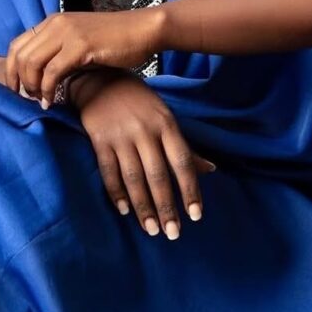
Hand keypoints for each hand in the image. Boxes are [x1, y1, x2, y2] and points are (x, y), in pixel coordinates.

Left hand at [4, 8, 163, 105]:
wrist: (143, 30)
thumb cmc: (115, 42)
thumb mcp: (80, 44)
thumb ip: (59, 54)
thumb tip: (40, 79)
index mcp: (53, 22)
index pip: (16, 45)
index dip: (11, 71)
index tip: (17, 91)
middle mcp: (56, 23)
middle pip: (19, 55)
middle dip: (18, 82)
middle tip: (29, 100)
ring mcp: (67, 32)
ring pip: (31, 63)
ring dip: (32, 87)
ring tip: (41, 101)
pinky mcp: (80, 45)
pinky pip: (52, 71)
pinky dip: (48, 90)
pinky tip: (53, 101)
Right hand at [68, 68, 216, 239]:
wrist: (101, 78)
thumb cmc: (140, 102)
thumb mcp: (165, 117)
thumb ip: (185, 146)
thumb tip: (211, 170)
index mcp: (166, 123)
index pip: (182, 161)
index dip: (190, 189)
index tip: (195, 216)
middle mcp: (145, 130)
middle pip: (158, 175)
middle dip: (166, 206)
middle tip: (172, 233)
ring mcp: (121, 135)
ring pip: (134, 177)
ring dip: (143, 206)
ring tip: (151, 229)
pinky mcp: (99, 138)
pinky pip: (109, 171)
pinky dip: (116, 192)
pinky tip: (124, 210)